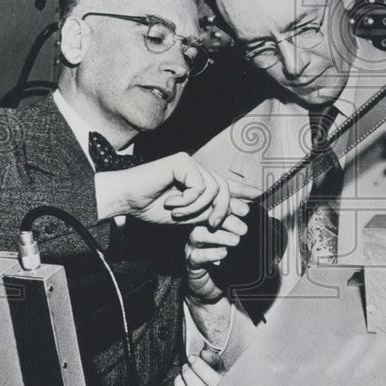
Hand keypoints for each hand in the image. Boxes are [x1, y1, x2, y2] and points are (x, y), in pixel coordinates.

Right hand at [95, 153, 256, 225]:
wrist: (126, 200)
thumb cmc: (150, 207)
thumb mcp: (188, 216)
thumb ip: (211, 212)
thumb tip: (241, 213)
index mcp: (197, 181)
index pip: (225, 184)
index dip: (242, 189)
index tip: (258, 195)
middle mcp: (196, 169)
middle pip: (224, 188)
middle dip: (222, 209)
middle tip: (212, 224)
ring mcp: (189, 163)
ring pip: (213, 188)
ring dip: (196, 208)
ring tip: (177, 213)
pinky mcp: (182, 161)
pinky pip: (200, 185)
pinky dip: (188, 201)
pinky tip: (171, 202)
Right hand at [185, 199, 250, 302]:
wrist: (212, 288)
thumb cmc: (226, 264)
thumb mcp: (241, 247)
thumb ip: (249, 234)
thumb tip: (269, 224)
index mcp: (212, 222)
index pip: (219, 207)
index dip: (231, 205)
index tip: (247, 210)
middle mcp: (201, 230)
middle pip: (208, 218)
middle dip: (227, 220)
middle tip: (243, 229)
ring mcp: (193, 246)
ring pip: (199, 234)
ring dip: (219, 236)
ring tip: (235, 241)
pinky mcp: (191, 262)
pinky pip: (196, 255)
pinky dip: (210, 253)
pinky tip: (223, 254)